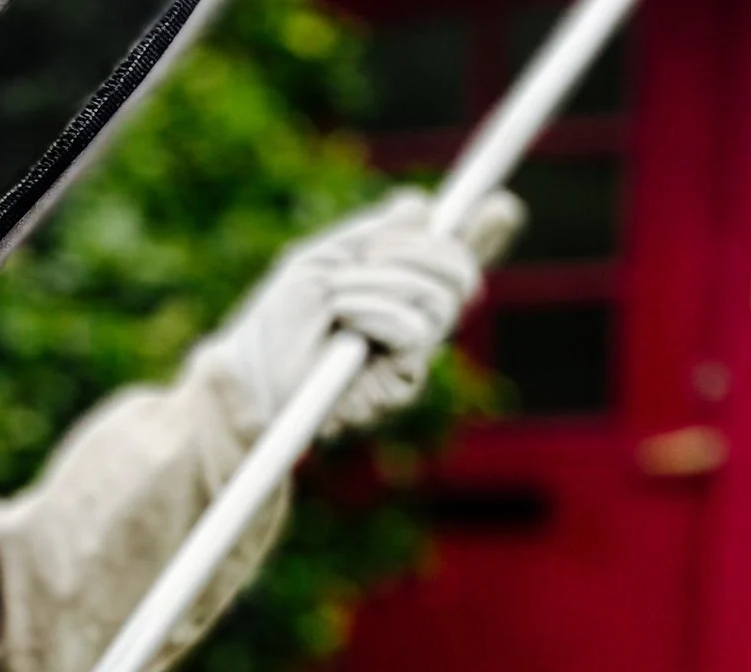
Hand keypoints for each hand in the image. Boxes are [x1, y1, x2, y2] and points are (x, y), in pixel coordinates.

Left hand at [199, 187, 523, 437]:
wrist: (250, 376)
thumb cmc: (278, 323)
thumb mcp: (323, 262)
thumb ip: (374, 236)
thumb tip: (423, 206)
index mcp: (399, 289)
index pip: (453, 259)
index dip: (484, 232)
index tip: (500, 205)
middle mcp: (414, 322)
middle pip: (460, 274)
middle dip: (419, 249)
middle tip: (371, 254)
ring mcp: (411, 357)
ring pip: (438, 298)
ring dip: (379, 283)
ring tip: (336, 298)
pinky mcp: (402, 386)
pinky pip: (415, 329)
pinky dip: (377, 311)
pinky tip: (344, 319)